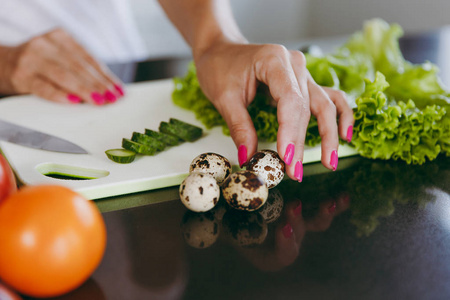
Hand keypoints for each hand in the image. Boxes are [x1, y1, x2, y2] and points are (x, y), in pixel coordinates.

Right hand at [0, 28, 124, 104]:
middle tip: (113, 98)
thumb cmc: (39, 64)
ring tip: (100, 101)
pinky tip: (74, 102)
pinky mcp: (21, 76)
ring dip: (85, 90)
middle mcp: (45, 44)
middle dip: (99, 84)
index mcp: (60, 37)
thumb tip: (110, 88)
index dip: (106, 75)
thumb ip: (80, 68)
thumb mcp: (59, 58)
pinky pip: (43, 87)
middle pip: (78, 67)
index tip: (119, 90)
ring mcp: (31, 59)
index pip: (88, 58)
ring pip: (64, 76)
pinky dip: (60, 95)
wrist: (2, 64)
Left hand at [194, 41, 353, 179]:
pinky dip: (340, 115)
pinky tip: (345, 134)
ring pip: (323, 105)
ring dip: (328, 135)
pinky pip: (328, 98)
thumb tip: (249, 156)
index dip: (290, 131)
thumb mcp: (224, 97)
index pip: (290, 100)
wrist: (222, 49)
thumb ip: (239, 126)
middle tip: (295, 172)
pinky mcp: (304, 82)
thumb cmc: (220, 67)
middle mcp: (294, 64)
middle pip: (306, 107)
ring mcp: (302, 72)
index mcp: (274, 60)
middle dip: (301, 142)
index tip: (287, 158)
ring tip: (330, 161)